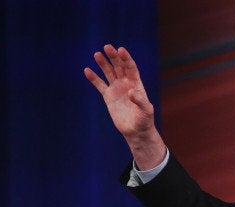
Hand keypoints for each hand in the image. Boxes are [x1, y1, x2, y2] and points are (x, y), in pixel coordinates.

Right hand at [84, 44, 165, 168]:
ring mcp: (117, 89)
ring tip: (97, 54)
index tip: (120, 49)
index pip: (131, 68)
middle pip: (119, 66)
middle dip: (114, 57)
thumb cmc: (144, 120)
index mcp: (136, 84)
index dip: (126, 58)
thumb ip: (140, 101)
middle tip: (107, 47)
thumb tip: (131, 92)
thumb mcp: (146, 111)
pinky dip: (94, 78)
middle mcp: (126, 84)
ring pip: (109, 72)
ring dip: (103, 63)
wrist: (136, 131)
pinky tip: (87, 70)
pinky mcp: (108, 97)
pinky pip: (100, 85)